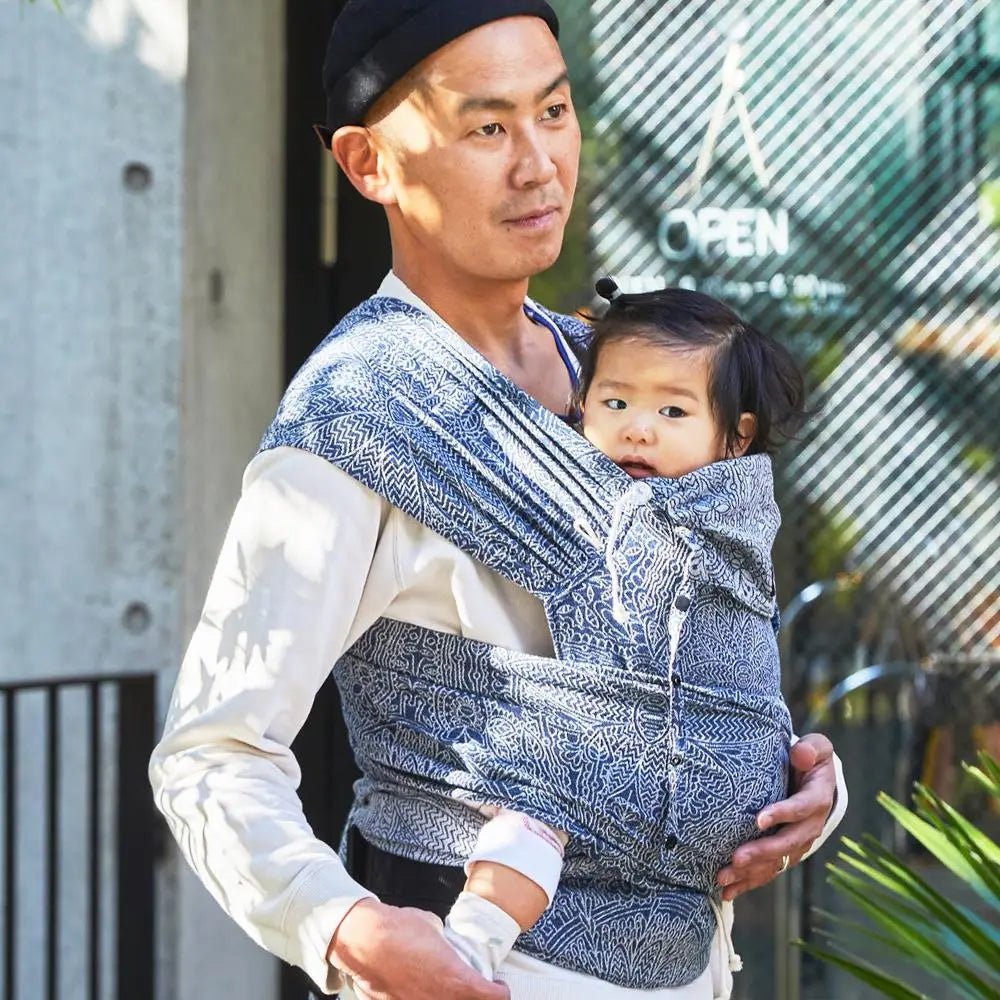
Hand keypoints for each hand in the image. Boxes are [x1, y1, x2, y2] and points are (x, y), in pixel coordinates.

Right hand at [328, 898, 510, 999]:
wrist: (362, 938)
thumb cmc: (395, 930)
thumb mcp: (433, 928)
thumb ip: (445, 943)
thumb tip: (446, 944)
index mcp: (454, 979)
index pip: (491, 998)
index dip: (499, 993)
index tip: (499, 987)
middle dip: (475, 997)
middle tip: (477, 988)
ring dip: (451, 999)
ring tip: (448, 987)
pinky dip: (425, 998)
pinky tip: (422, 989)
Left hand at [716, 734, 835, 901]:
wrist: (816, 780)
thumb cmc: (810, 759)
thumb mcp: (817, 748)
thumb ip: (811, 748)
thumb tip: (799, 754)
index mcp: (817, 799)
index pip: (802, 808)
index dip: (783, 814)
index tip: (758, 820)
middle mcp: (810, 826)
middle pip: (787, 843)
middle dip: (762, 852)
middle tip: (736, 858)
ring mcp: (797, 843)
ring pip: (775, 862)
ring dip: (750, 873)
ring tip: (723, 878)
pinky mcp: (783, 853)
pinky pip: (767, 871)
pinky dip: (748, 882)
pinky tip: (727, 892)